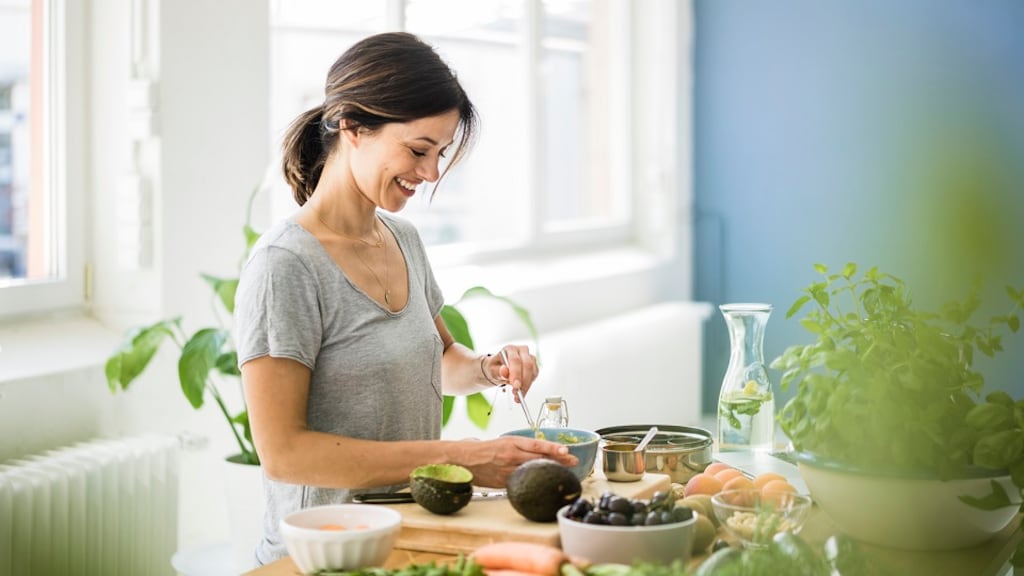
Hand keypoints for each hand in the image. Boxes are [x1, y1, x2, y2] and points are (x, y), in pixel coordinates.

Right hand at [462, 436, 577, 487]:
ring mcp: (508, 470)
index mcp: (512, 443)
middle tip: (573, 461)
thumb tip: (542, 451)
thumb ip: (522, 447)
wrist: (465, 459)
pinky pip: (522, 481)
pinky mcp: (504, 482)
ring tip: (564, 471)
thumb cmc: (485, 449)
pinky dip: (534, 481)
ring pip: (533, 471)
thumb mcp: (504, 442)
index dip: (553, 448)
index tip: (567, 450)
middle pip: (539, 459)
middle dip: (559, 460)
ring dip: (550, 471)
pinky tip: (543, 482)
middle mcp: (511, 456)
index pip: (537, 444)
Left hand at [491, 345, 538, 399]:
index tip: (516, 386)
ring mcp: (530, 357)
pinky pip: (534, 376)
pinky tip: (521, 391)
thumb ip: (498, 371)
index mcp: (510, 349)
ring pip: (533, 371)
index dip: (516, 373)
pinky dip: (528, 386)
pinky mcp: (534, 366)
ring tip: (517, 395)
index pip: (515, 360)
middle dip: (523, 381)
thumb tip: (504, 371)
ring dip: (526, 385)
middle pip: (527, 364)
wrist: (499, 369)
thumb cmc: (495, 368)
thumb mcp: (492, 370)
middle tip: (517, 393)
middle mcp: (522, 351)